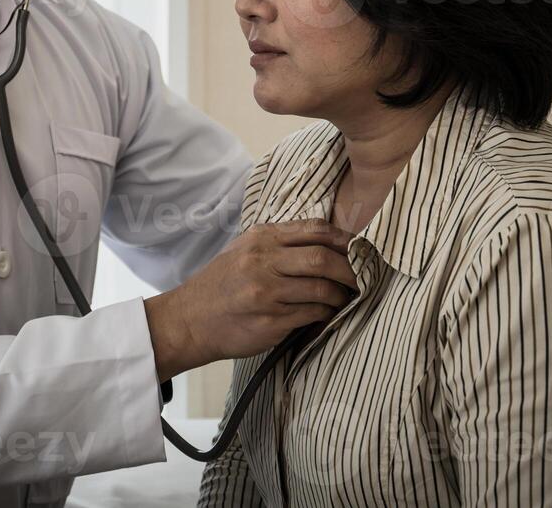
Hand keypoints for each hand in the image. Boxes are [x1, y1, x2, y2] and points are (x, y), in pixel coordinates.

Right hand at [144, 218, 357, 380]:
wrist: (189, 320)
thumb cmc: (220, 286)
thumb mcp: (243, 251)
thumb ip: (278, 243)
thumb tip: (325, 243)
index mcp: (260, 239)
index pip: (314, 230)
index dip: (344, 239)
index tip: (361, 249)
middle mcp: (262, 261)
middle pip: (322, 258)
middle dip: (350, 269)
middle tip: (363, 277)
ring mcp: (265, 292)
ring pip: (321, 289)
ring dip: (340, 295)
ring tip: (346, 298)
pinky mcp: (269, 321)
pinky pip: (311, 314)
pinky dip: (326, 313)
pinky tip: (328, 314)